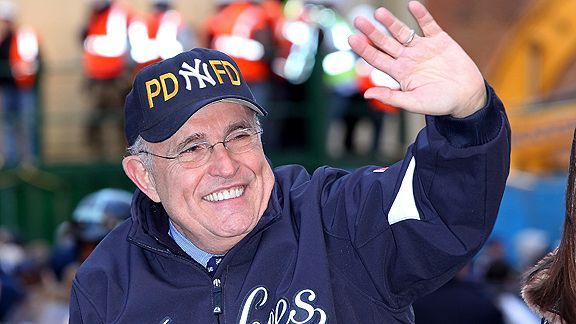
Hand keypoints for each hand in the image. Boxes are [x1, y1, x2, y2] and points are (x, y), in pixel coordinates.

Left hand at [348, 1, 486, 117]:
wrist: (467, 97)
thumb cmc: (440, 103)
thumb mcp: (414, 103)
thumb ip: (390, 97)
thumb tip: (366, 94)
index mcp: (399, 73)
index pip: (376, 59)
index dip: (364, 49)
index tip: (351, 39)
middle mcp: (408, 58)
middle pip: (385, 42)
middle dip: (372, 32)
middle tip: (358, 21)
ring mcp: (423, 48)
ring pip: (403, 32)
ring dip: (391, 22)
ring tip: (379, 12)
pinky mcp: (440, 41)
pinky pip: (429, 25)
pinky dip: (422, 15)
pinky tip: (413, 5)